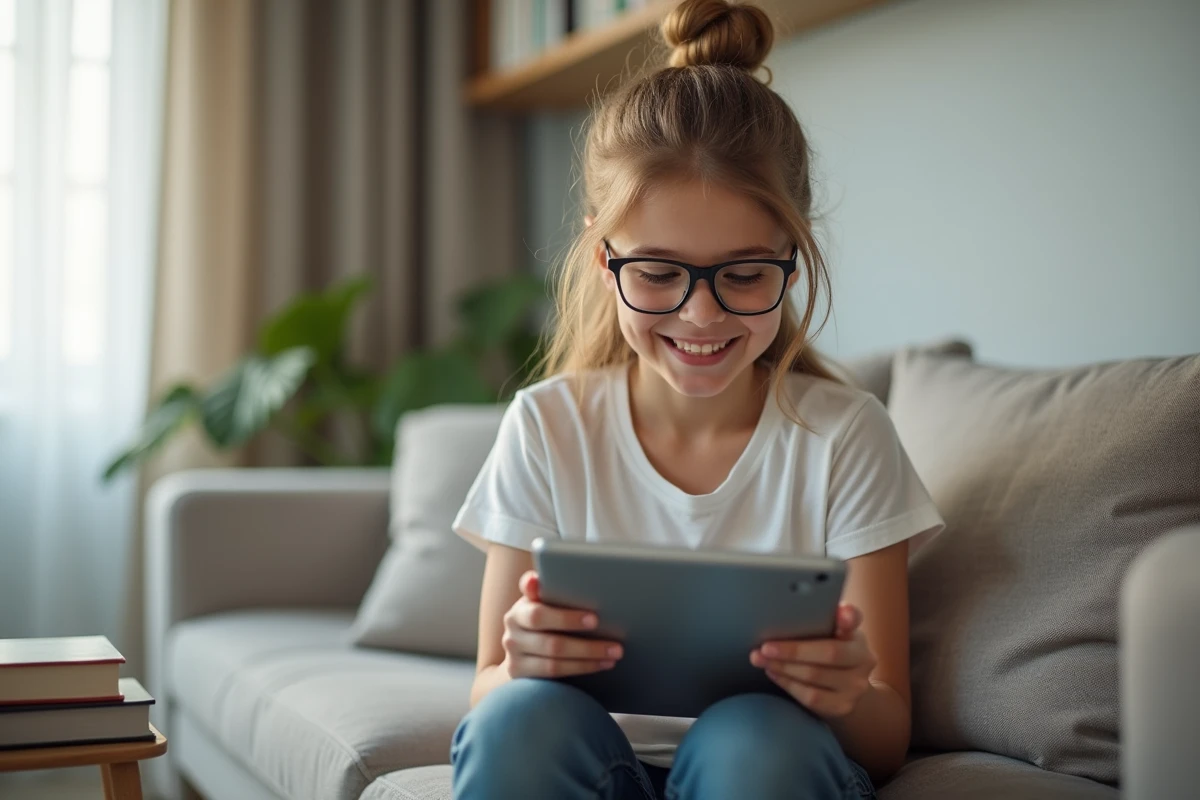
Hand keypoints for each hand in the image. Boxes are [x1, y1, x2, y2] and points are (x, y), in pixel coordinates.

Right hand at [501, 570, 622, 679]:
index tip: (594, 619)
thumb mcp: (545, 602)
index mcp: (521, 608)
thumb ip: (550, 590)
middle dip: (586, 644)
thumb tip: (548, 579)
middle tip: (616, 643)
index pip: (538, 609)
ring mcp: (513, 653)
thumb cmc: (544, 619)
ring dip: (588, 658)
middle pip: (552, 642)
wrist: (521, 651)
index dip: (565, 617)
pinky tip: (600, 664)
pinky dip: (580, 668)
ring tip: (614, 654)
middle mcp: (512, 629)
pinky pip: (553, 673)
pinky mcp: (518, 672)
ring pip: (554, 660)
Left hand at [750, 603, 875, 718]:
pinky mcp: (843, 706)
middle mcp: (864, 660)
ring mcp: (856, 686)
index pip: (855, 620)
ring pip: (815, 676)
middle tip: (764, 647)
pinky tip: (774, 673)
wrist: (848, 688)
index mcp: (858, 635)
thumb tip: (813, 602)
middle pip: (829, 653)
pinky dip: (788, 684)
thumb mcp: (833, 633)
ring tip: (761, 660)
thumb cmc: (832, 651)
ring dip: (783, 667)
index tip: (839, 616)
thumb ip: (826, 617)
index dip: (848, 617)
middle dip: (793, 650)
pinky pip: (811, 697)